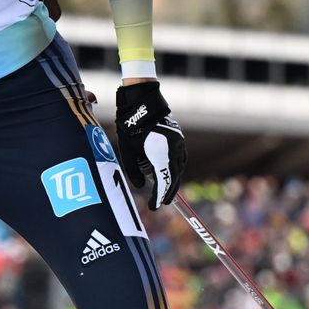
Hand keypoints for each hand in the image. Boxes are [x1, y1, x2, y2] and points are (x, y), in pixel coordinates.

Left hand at [115, 80, 184, 207]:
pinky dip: (175, 168)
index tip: (154, 207)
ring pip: (179, 167)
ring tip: (166, 192)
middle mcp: (174, 149)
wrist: (141, 102)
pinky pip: (180, 158)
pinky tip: (170, 173)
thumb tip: (142, 185)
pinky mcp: (179, 138)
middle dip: (168, 191)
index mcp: (162, 153)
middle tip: (162, 203)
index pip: (164, 181)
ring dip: (173, 180)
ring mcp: (179, 142)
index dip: (159, 196)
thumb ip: (134, 170)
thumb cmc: (130, 126)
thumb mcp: (127, 151)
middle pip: (174, 176)